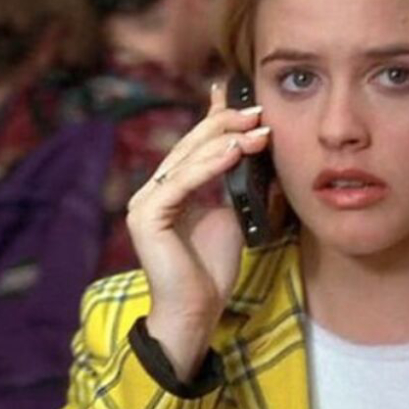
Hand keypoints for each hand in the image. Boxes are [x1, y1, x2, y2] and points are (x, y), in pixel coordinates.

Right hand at [126, 82, 269, 380]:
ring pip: (186, 160)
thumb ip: (238, 184)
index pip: (193, 145)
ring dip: (224, 141)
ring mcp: (145, 202)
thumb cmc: (212, 269)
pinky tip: (233, 153)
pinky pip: (181, 184)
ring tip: (255, 129)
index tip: (242, 97)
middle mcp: (153, 190)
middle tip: (257, 110)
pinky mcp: (147, 217)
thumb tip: (263, 152)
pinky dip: (208, 166)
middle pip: (190, 146)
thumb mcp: (233, 215)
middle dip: (225, 124)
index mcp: (169, 188)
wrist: (197, 311)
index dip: (216, 118)